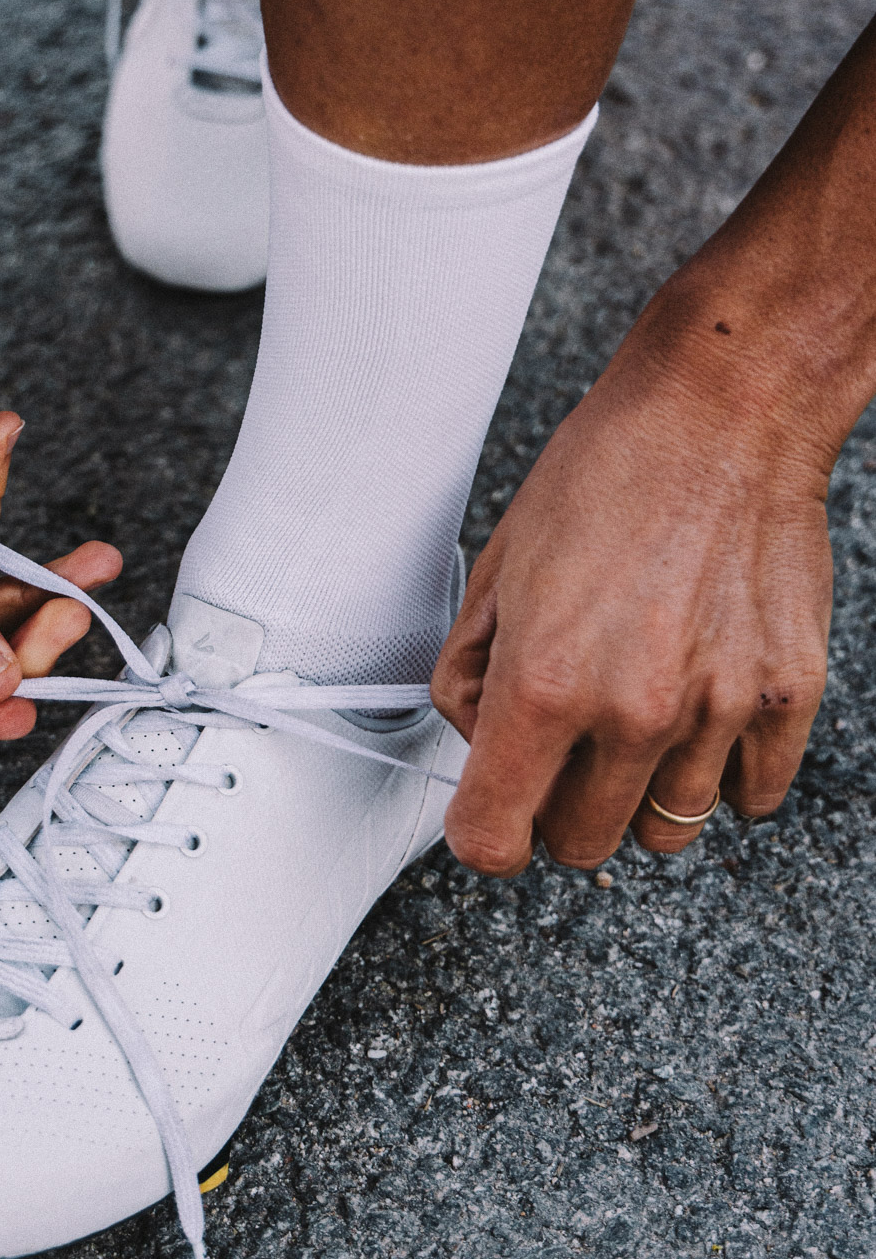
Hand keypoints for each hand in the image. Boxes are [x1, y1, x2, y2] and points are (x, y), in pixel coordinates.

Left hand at [432, 301, 833, 873]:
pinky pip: (749, 798)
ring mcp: (718, 711)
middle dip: (563, 806)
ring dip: (643, 788)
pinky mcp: (786, 698)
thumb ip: (472, 670)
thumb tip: (477, 737)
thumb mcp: (500, 565)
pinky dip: (721, 772)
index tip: (496, 811)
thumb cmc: (610, 469)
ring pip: (666, 831)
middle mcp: (633, 711)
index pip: (493, 836)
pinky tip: (700, 706)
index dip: (487, 829)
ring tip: (641, 706)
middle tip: (568, 744)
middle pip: (582, 845)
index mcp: (545, 682)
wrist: (724, 414)